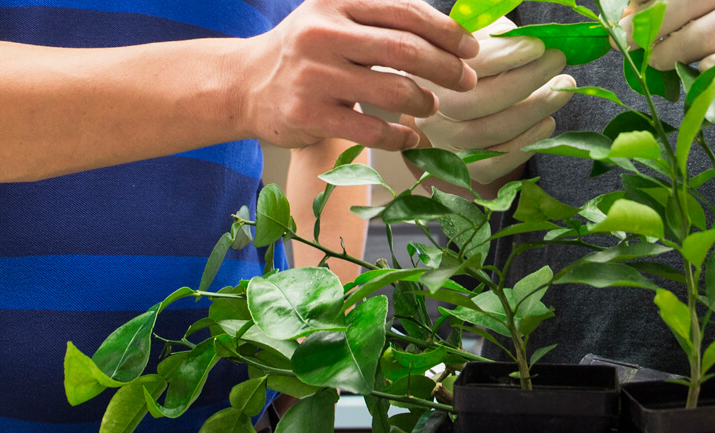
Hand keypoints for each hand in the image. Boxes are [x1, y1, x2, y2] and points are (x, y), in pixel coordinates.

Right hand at [238, 0, 479, 150]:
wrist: (245, 84)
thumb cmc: (307, 51)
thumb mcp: (336, 18)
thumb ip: (382, 19)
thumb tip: (450, 33)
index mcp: (336, 2)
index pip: (406, 12)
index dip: (446, 32)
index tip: (469, 49)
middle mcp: (322, 34)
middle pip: (406, 50)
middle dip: (446, 67)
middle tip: (466, 80)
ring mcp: (314, 75)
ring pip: (394, 91)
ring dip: (424, 101)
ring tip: (431, 105)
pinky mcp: (309, 114)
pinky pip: (373, 129)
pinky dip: (402, 136)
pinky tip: (412, 136)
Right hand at [410, 17, 573, 183]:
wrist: (464, 111)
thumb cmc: (479, 68)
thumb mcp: (481, 43)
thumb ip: (495, 39)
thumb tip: (522, 40)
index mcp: (431, 73)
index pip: (466, 66)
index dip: (505, 56)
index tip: (538, 47)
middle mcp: (431, 111)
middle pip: (478, 101)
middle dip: (526, 80)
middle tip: (557, 62)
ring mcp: (447, 143)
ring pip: (491, 131)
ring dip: (534, 109)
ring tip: (562, 90)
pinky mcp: (466, 170)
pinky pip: (498, 163)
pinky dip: (527, 142)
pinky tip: (548, 123)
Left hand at [625, 0, 714, 79]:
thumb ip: (675, 5)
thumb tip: (627, 17)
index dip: (646, 4)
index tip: (622, 18)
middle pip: (686, 4)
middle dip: (651, 27)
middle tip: (628, 44)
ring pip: (707, 34)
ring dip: (673, 52)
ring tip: (655, 61)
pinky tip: (699, 70)